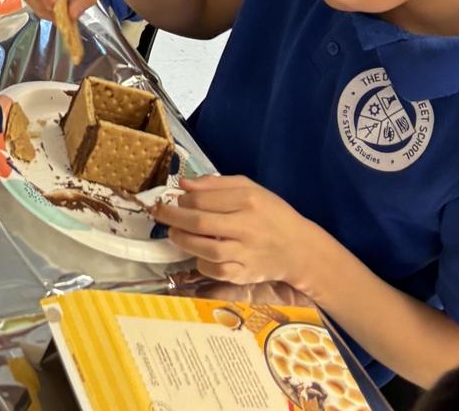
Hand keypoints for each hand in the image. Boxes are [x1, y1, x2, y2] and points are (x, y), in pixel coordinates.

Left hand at [151, 175, 328, 288]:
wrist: (299, 249)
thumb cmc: (271, 214)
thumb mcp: (250, 189)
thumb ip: (216, 184)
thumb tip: (183, 184)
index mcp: (248, 201)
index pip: (204, 199)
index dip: (183, 200)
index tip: (176, 199)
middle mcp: (247, 226)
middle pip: (200, 222)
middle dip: (172, 217)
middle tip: (159, 214)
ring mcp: (246, 252)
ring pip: (206, 248)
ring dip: (182, 240)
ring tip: (173, 233)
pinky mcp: (245, 274)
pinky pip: (216, 271)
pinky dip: (201, 263)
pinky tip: (196, 254)